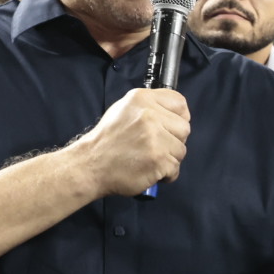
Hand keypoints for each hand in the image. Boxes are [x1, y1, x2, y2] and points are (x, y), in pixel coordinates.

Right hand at [71, 88, 190, 195]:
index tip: (171, 128)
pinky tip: (150, 170)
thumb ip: (150, 107)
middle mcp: (149, 115)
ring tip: (149, 159)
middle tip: (155, 147)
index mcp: (142, 98)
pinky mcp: (158, 159)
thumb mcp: (124, 109)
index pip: (179, 103)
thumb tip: (175, 115)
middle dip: (174, 141)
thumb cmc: (107, 141)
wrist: (89, 165)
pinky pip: (175, 168)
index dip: (179, 118)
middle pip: (184, 128)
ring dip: (169, 158)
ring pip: (181, 149)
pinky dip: (165, 174)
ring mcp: (155, 138)